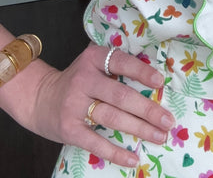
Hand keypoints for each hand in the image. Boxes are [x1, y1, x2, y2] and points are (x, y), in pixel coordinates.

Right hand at [15, 44, 174, 167]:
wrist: (39, 98)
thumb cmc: (78, 81)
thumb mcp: (93, 63)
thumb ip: (117, 63)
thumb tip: (155, 73)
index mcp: (93, 59)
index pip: (121, 62)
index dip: (141, 72)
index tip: (160, 81)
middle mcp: (84, 80)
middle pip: (121, 96)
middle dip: (148, 109)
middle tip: (168, 120)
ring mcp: (75, 105)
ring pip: (113, 118)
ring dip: (140, 129)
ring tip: (160, 136)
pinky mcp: (69, 129)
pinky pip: (96, 143)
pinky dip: (116, 152)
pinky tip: (133, 157)